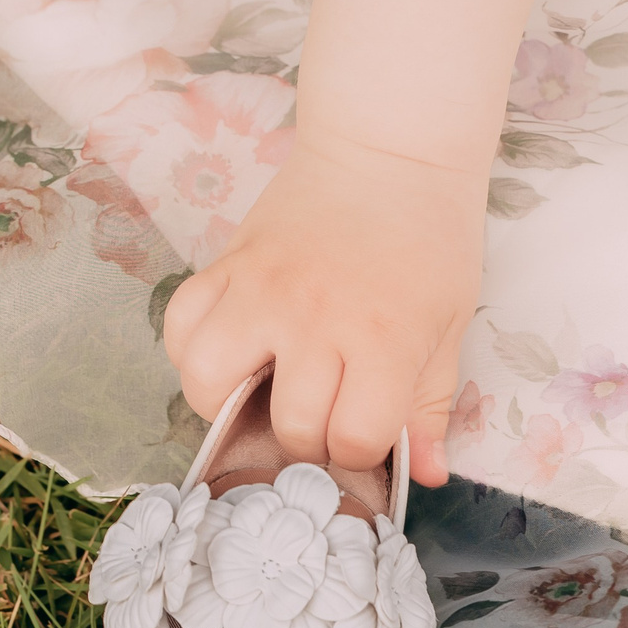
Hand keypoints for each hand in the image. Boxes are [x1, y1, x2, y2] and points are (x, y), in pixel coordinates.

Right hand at [162, 131, 482, 487]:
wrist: (390, 151)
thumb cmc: (429, 240)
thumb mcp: (448, 328)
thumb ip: (429, 406)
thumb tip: (428, 476)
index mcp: (382, 340)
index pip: (351, 438)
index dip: (357, 453)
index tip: (360, 433)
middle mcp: (315, 319)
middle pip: (288, 424)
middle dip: (304, 439)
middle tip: (317, 415)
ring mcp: (262, 290)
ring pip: (208, 382)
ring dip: (230, 404)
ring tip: (257, 390)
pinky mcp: (226, 263)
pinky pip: (180, 324)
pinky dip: (190, 350)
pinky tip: (226, 351)